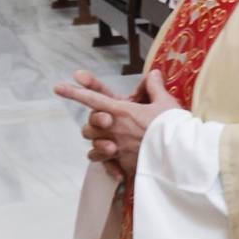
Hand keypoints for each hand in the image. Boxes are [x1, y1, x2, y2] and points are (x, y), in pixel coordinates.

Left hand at [55, 70, 179, 179]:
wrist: (180, 154)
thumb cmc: (172, 126)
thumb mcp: (166, 103)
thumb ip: (155, 88)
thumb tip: (153, 73)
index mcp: (123, 111)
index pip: (93, 99)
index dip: (74, 92)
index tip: (58, 87)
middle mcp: (115, 129)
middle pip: (88, 127)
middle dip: (93, 126)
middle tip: (106, 125)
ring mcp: (117, 148)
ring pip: (92, 148)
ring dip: (98, 146)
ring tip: (109, 146)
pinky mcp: (122, 164)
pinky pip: (104, 164)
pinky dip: (108, 164)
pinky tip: (116, 165)